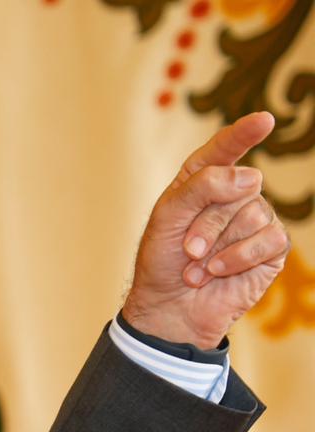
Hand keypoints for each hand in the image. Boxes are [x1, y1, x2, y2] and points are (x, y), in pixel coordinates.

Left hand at [121, 111, 290, 348]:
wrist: (169, 309)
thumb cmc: (162, 262)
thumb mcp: (167, 219)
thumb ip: (201, 187)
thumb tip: (252, 177)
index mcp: (202, 182)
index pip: (222, 151)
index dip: (241, 135)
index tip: (262, 120)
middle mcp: (232, 196)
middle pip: (236, 189)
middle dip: (207, 225)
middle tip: (186, 252)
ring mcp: (255, 220)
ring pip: (253, 215)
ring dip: (219, 248)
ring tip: (197, 268)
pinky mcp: (271, 248)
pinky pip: (269, 240)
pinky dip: (239, 258)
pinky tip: (219, 272)